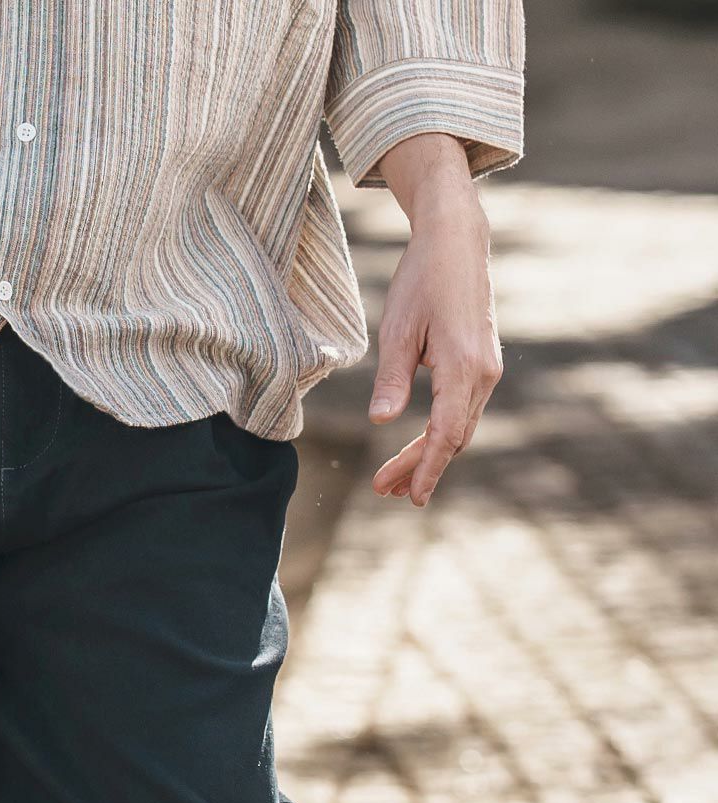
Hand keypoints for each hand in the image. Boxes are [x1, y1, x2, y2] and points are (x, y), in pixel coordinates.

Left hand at [370, 135, 502, 506]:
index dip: (425, 469)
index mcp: (463, 367)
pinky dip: (439, 434)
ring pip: (459, 428)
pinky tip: (418, 446)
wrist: (457, 241)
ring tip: (393, 479)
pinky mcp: (482, 364)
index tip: (406, 495)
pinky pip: (462, 411)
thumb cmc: (422, 279)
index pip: (444, 434)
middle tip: (383, 492)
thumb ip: (392, 378)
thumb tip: (380, 421)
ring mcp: (487, 369)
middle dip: (420, 469)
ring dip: (429, 455)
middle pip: (453, 439)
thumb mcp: (397, 329)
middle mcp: (483, 373)